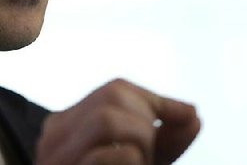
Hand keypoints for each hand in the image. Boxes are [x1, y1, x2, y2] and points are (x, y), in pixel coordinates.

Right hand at [35, 79, 200, 164]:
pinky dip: (136, 162)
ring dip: (141, 143)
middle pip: (112, 97)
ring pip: (108, 119)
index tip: (186, 119)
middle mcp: (55, 138)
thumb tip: (192, 114)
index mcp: (69, 127)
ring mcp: (57, 160)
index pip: (116, 89)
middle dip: (147, 123)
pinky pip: (113, 155)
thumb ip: (164, 141)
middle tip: (149, 158)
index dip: (157, 101)